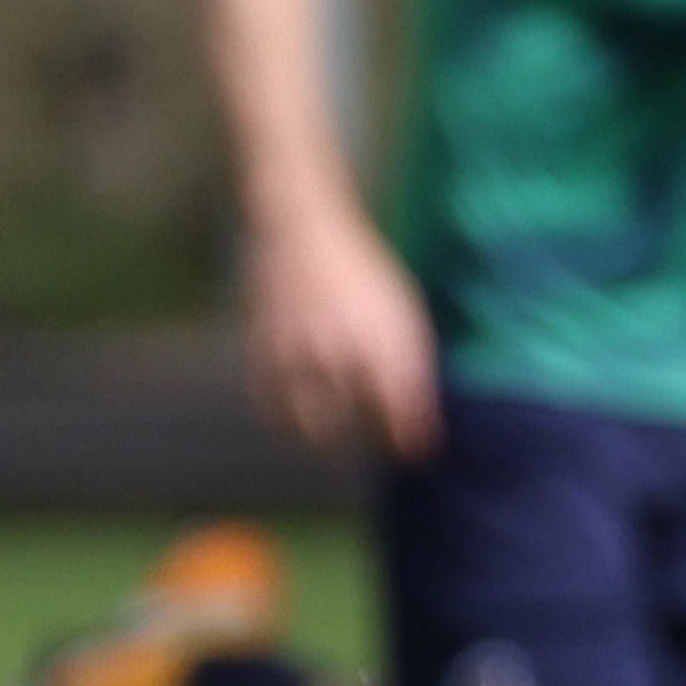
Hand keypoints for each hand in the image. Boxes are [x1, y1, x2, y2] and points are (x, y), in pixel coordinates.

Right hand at [243, 206, 443, 459]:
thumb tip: (423, 429)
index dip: (409, 440)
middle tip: (377, 443)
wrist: (302, 233)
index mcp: (380, 341)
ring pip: (312, 428)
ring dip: (328, 444)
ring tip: (336, 441)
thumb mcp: (403, 315)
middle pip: (358, 425)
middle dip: (373, 443)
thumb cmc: (363, 277)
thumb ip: (413, 370)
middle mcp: (339, 353)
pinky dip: (287, 427)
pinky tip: (300, 426)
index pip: (399, 412)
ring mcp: (297, 356)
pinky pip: (272, 412)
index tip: (415, 453)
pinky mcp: (262, 355)